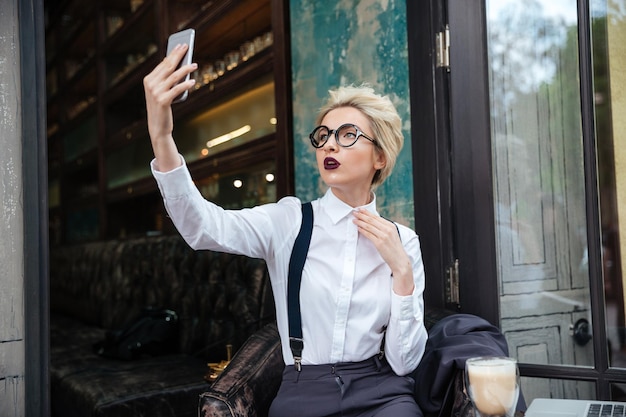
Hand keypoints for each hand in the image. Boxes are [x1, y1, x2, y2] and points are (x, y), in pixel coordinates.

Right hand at [143, 44, 196, 170]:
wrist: (158, 127)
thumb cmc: (162, 108)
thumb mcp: (162, 91)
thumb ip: (166, 79)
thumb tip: (177, 65)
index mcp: (148, 80)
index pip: (163, 63)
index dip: (172, 54)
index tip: (180, 45)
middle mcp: (150, 84)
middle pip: (168, 67)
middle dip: (178, 55)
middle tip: (187, 47)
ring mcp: (155, 92)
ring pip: (174, 76)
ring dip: (186, 69)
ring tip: (195, 65)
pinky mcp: (163, 100)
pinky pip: (177, 89)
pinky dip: (186, 84)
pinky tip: (193, 81)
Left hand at [353, 208, 413, 294]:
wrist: (399, 260)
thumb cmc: (394, 248)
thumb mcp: (392, 235)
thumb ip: (384, 228)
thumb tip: (373, 222)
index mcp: (391, 226)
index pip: (377, 217)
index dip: (367, 213)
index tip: (361, 210)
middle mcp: (388, 229)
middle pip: (372, 220)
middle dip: (362, 215)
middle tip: (355, 212)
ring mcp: (384, 236)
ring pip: (369, 226)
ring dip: (360, 222)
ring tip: (354, 219)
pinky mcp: (379, 243)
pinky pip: (368, 234)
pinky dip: (362, 230)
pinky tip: (358, 228)